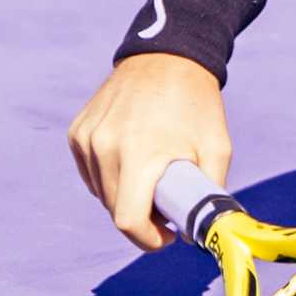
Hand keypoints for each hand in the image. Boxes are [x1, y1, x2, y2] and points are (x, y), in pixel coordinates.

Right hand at [68, 56, 231, 249]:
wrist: (168, 56)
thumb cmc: (197, 105)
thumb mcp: (218, 148)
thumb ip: (209, 192)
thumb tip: (198, 231)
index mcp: (140, 154)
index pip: (128, 221)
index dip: (149, 239)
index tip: (167, 235)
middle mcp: (105, 147)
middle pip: (114, 209)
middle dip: (142, 217)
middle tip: (166, 202)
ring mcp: (87, 138)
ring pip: (101, 193)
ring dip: (124, 196)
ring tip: (151, 176)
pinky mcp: (78, 132)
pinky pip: (91, 172)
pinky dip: (109, 176)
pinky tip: (132, 159)